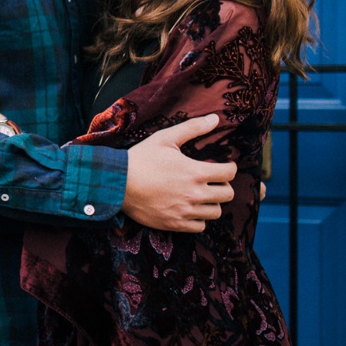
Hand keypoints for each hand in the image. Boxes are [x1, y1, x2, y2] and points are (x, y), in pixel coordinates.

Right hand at [123, 114, 237, 232]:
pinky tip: (189, 209)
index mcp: (195, 172)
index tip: (224, 166)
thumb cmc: (140, 158)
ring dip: (212, 203)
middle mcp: (194, 194)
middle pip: (227, 195)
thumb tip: (215, 118)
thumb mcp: (165, 138)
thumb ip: (192, 128)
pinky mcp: (174, 223)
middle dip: (223, 186)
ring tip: (201, 196)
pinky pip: (200, 227)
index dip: (229, 168)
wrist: (116, 183)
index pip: (229, 173)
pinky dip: (198, 219)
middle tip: (212, 182)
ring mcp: (185, 211)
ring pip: (215, 212)